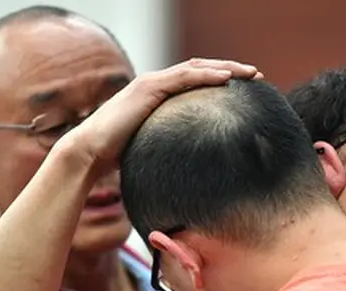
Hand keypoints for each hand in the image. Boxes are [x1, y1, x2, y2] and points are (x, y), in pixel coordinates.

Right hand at [54, 58, 261, 176]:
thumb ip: (169, 146)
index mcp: (157, 95)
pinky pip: (183, 77)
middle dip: (230, 70)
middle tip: (256, 76)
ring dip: (225, 69)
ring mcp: (151, 83)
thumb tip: (190, 167)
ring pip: (195, 68)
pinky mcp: (147, 88)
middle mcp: (155, 84)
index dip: (220, 80)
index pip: (195, 81)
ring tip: (250, 74)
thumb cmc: (118, 156)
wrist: (89, 153)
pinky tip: (227, 79)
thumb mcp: (153, 147)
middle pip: (200, 69)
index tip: (246, 88)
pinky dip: (206, 75)